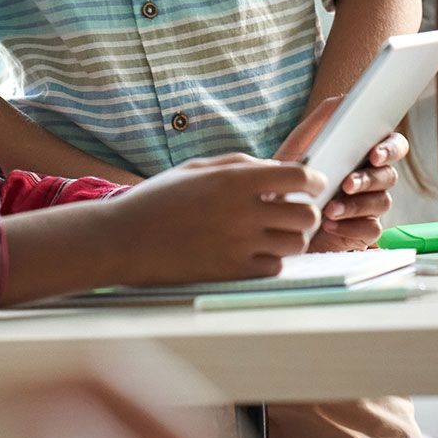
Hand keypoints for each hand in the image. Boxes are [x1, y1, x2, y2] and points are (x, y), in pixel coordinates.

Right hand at [104, 154, 324, 286]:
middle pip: (307, 214)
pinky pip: (275, 268)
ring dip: (290, 236)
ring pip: (296, 244)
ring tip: (274, 232)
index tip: (312, 183)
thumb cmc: (157, 200)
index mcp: (234, 181)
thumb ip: (238, 164)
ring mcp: (239, 246)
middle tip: (292, 210)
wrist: (125, 240)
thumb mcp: (196, 168)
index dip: (313, 179)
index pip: (298, 177)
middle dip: (306, 210)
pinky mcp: (233, 273)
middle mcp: (242, 213)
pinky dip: (272, 259)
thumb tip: (273, 167)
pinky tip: (255, 251)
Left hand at [274, 98, 408, 250]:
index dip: (390, 148)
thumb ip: (322, 119)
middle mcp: (372, 180)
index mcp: (363, 154)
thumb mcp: (300, 144)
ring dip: (355, 205)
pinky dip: (351, 228)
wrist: (270, 214)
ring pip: (382, 203)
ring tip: (329, 209)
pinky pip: (371, 230)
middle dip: (369, 179)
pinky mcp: (361, 232)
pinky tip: (330, 225)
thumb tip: (346, 96)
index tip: (374, 154)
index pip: (394, 145)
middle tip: (347, 184)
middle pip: (390, 176)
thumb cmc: (289, 175)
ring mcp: (369, 207)